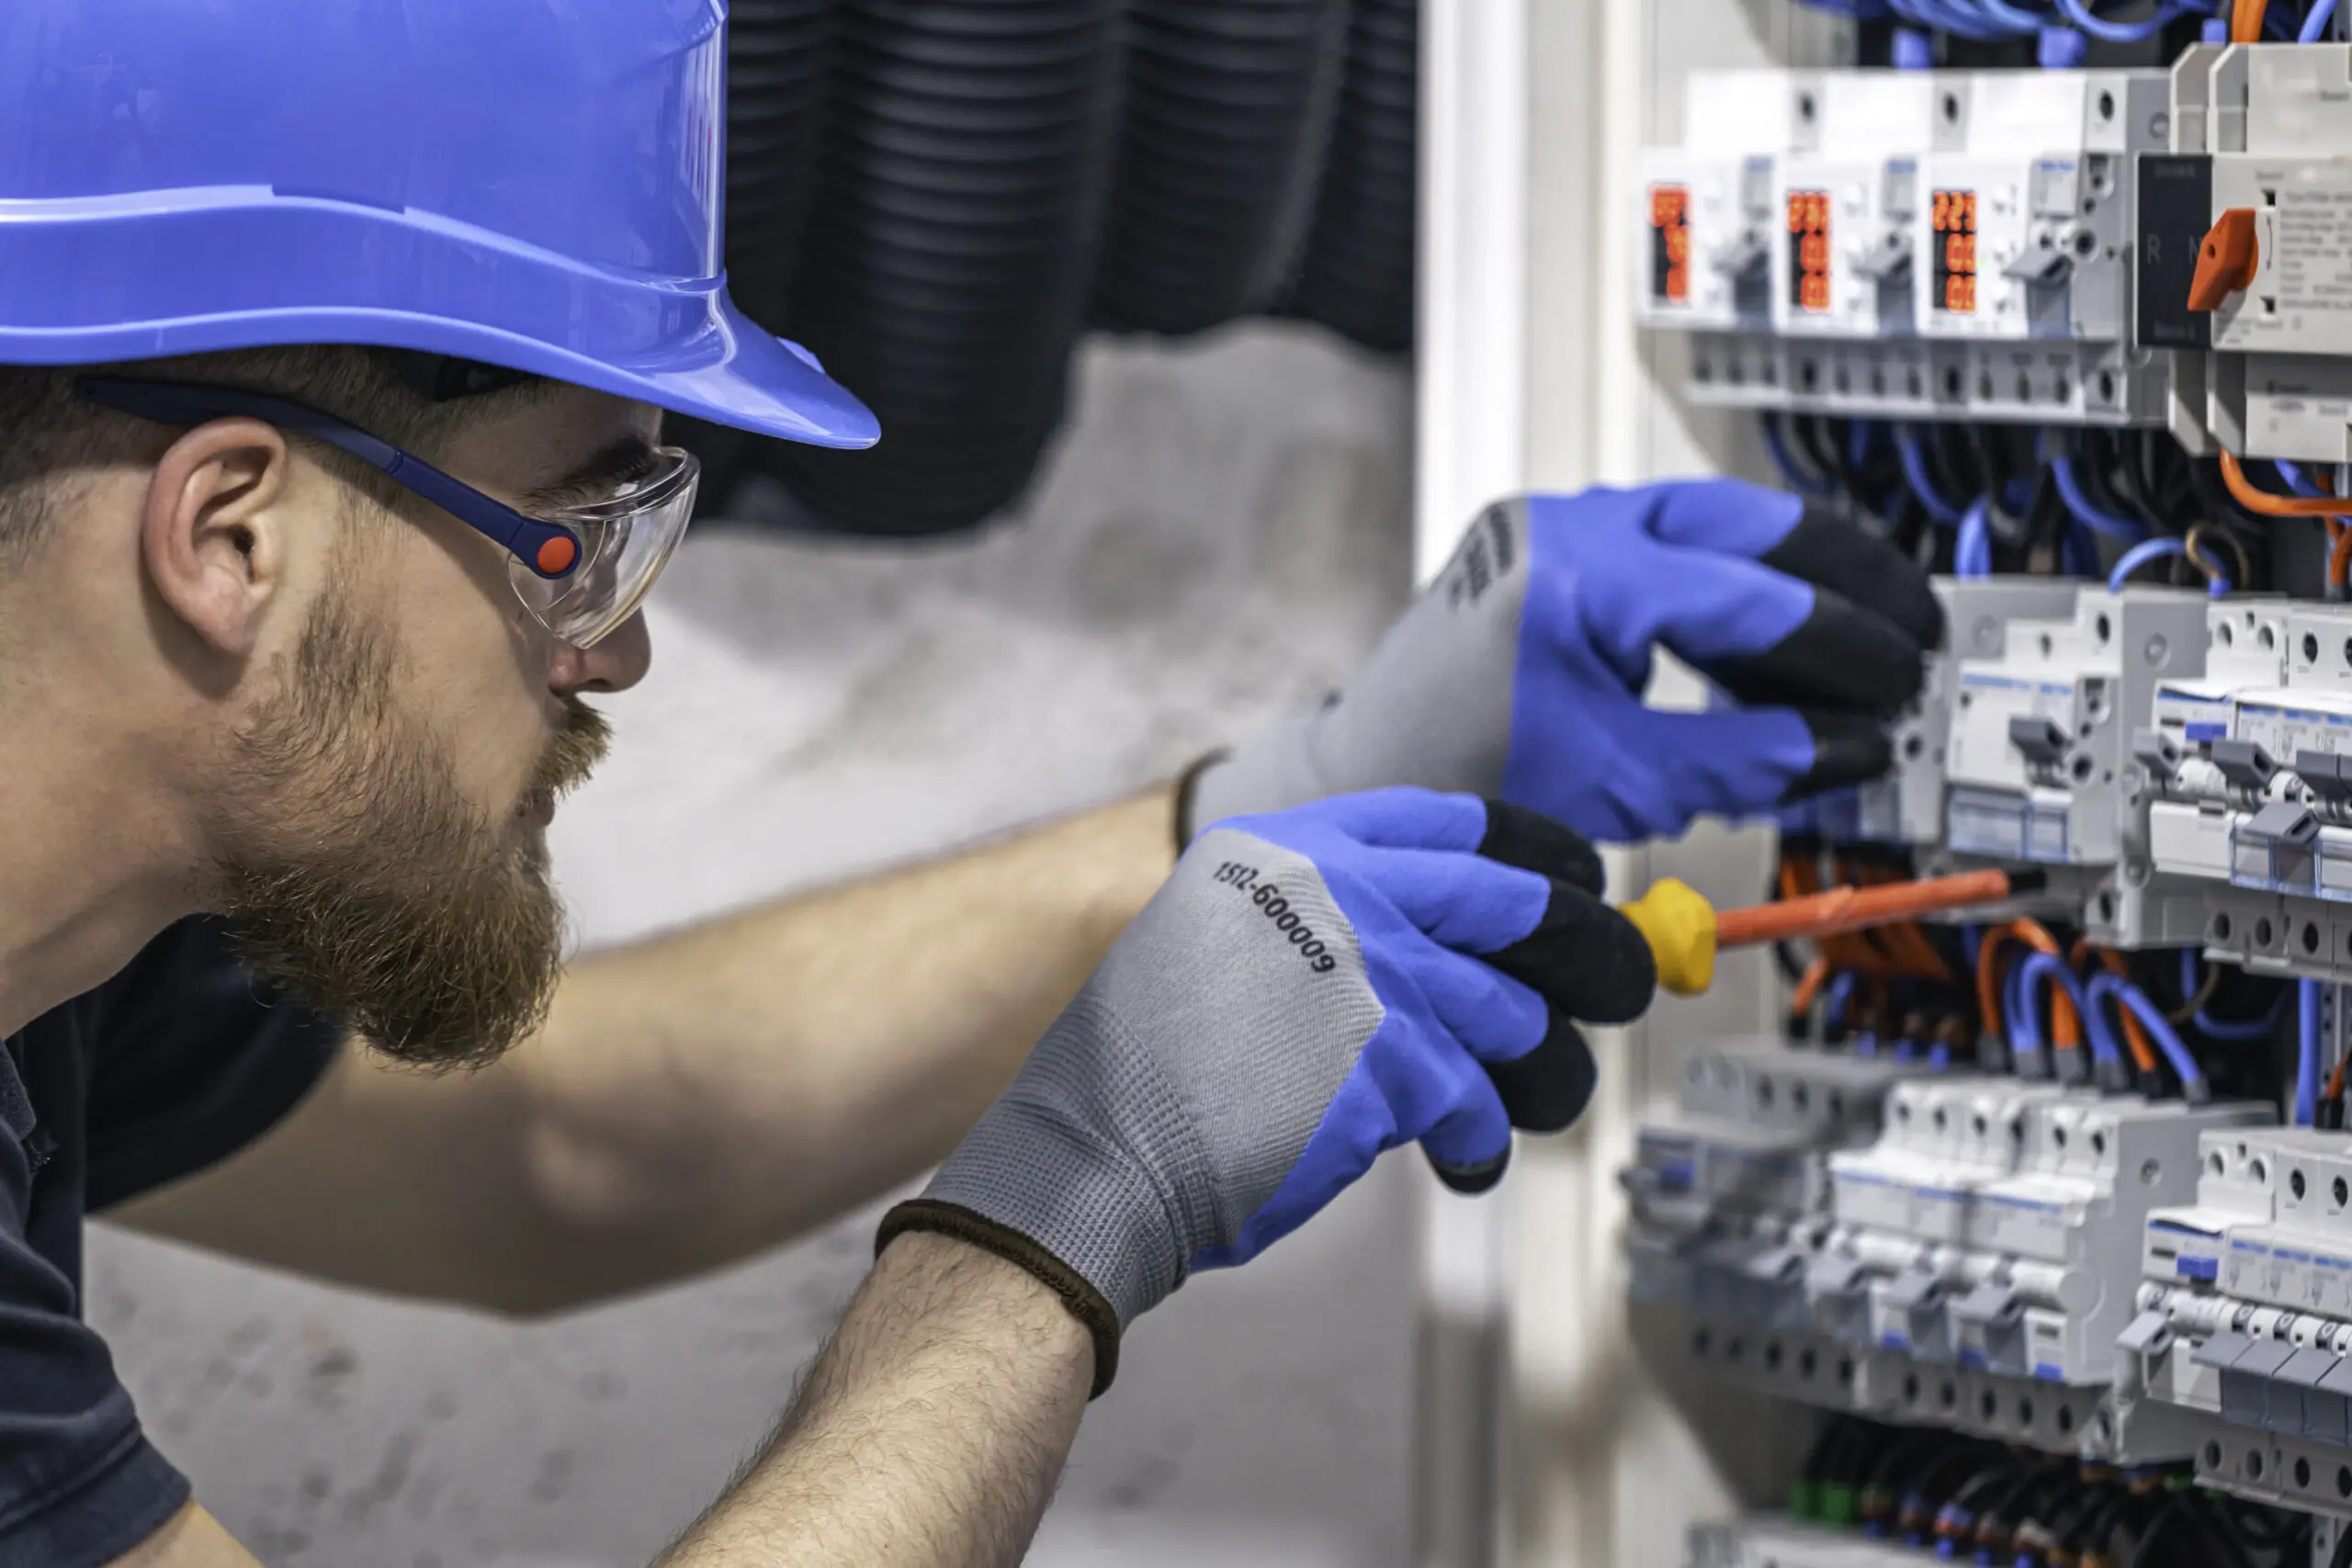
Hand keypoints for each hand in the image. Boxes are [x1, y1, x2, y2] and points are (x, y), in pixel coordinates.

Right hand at [877, 789, 1654, 1392]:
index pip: (1453, 823)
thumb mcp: (1221, 935)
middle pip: (1518, 905)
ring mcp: (1368, 974)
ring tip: (1501, 1111)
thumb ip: (1327, 916)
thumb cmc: (1153, 1068)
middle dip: (1593, 952)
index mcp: (1290, 848)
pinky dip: (1477, 1144)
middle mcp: (1336, 890)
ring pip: (1517, 1016)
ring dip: (1531, 1074)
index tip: (1577, 880)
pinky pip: (1478, 1106)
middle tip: (1621, 986)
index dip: (1537, 853)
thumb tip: (1459, 939)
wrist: (1098, 1154)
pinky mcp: (1392, 1066)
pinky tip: (1456, 1162)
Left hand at [1187, 481, 1943, 843]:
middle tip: (1911, 634)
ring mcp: (1558, 524)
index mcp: (1572, 575)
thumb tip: (1845, 745)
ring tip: (1859, 644)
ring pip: (1716, 522)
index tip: (1895, 687)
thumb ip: (1741, 760)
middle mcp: (1565, 525)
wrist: (1364, 771)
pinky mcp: (1558, 545)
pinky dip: (1734, 590)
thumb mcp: (1616, 781)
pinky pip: (1674, 545)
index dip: (1838, 645)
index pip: (1744, 595)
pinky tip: (1775, 648)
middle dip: (1842, 578)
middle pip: (1747, 522)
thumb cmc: (1454, 779)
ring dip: (1795, 579)